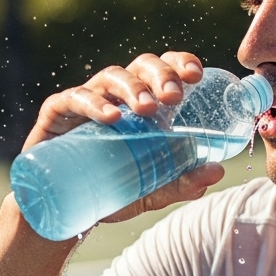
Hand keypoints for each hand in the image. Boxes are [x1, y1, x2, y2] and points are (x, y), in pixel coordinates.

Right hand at [21, 51, 225, 226]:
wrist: (61, 211)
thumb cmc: (110, 191)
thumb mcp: (151, 189)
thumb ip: (182, 182)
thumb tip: (218, 172)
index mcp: (144, 105)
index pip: (165, 70)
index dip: (180, 63)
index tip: (197, 75)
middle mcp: (117, 96)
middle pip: (141, 67)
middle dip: (160, 75)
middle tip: (174, 97)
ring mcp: (87, 101)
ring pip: (111, 77)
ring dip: (132, 88)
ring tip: (146, 109)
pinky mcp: (57, 113)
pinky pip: (74, 98)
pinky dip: (92, 103)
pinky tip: (110, 116)